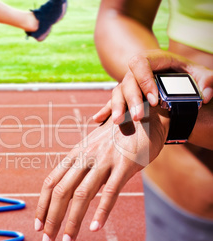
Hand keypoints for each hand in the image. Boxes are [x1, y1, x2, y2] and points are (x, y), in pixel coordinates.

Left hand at [35, 105, 168, 240]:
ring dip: (72, 221)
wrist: (145, 116)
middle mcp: (86, 157)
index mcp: (76, 154)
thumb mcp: (94, 148)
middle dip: (51, 218)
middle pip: (61, 191)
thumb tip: (73, 191)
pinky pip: (110, 191)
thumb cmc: (117, 136)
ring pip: (82, 195)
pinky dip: (102, 211)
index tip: (38, 224)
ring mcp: (105, 160)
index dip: (43, 205)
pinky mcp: (125, 165)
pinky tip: (95, 228)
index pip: (51, 182)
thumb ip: (83, 167)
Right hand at [93, 50, 212, 123]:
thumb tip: (206, 95)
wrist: (171, 73)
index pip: (140, 64)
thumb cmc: (186, 72)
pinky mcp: (125, 95)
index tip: (154, 100)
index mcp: (152, 59)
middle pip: (127, 82)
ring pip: (117, 92)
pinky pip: (112, 101)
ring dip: (116, 107)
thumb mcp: (198, 72)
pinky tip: (97, 120)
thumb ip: (206, 80)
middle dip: (131, 100)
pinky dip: (105, 110)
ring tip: (117, 122)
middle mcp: (137, 71)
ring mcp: (129, 83)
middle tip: (138, 117)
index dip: (144, 81)